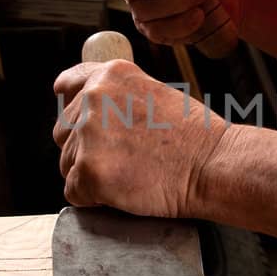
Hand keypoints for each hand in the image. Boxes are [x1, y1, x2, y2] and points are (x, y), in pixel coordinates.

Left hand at [53, 56, 225, 213]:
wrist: (212, 164)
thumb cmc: (194, 136)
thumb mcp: (154, 93)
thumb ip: (118, 97)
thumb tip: (89, 112)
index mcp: (109, 77)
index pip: (67, 85)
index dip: (72, 108)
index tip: (79, 121)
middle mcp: (93, 99)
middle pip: (64, 133)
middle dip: (86, 149)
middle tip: (124, 159)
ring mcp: (88, 135)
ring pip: (67, 164)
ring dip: (90, 174)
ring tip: (129, 175)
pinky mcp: (88, 171)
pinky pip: (73, 191)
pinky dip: (93, 198)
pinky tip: (123, 191)